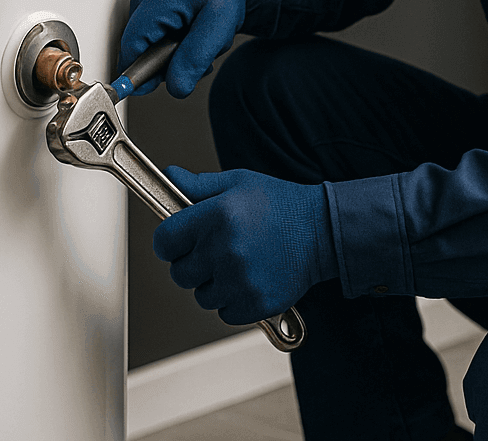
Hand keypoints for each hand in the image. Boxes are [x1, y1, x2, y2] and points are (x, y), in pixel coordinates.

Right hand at [119, 0, 245, 96]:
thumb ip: (197, 58)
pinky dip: (167, 33)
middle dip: (165, 58)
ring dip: (168, 46)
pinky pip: (149, 24)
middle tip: (195, 53)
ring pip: (144, 36)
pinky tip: (185, 27)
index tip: (148, 88)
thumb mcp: (221, 26)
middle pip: (138, 43)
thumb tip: (176, 87)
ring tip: (194, 35)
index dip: (137, 72)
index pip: (132, 45)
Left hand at [153, 166, 338, 325]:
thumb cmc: (282, 204)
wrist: (323, 230)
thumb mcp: (239, 183)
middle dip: (191, 263)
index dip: (169, 242)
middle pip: (179, 273)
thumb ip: (199, 185)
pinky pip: (224, 312)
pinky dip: (233, 301)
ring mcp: (239, 280)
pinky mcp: (255, 303)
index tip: (179, 242)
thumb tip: (170, 176)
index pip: (164, 242)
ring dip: (213, 284)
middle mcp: (224, 251)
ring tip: (238, 263)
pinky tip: (249, 279)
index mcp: (215, 217)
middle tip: (215, 251)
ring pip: (201, 295)